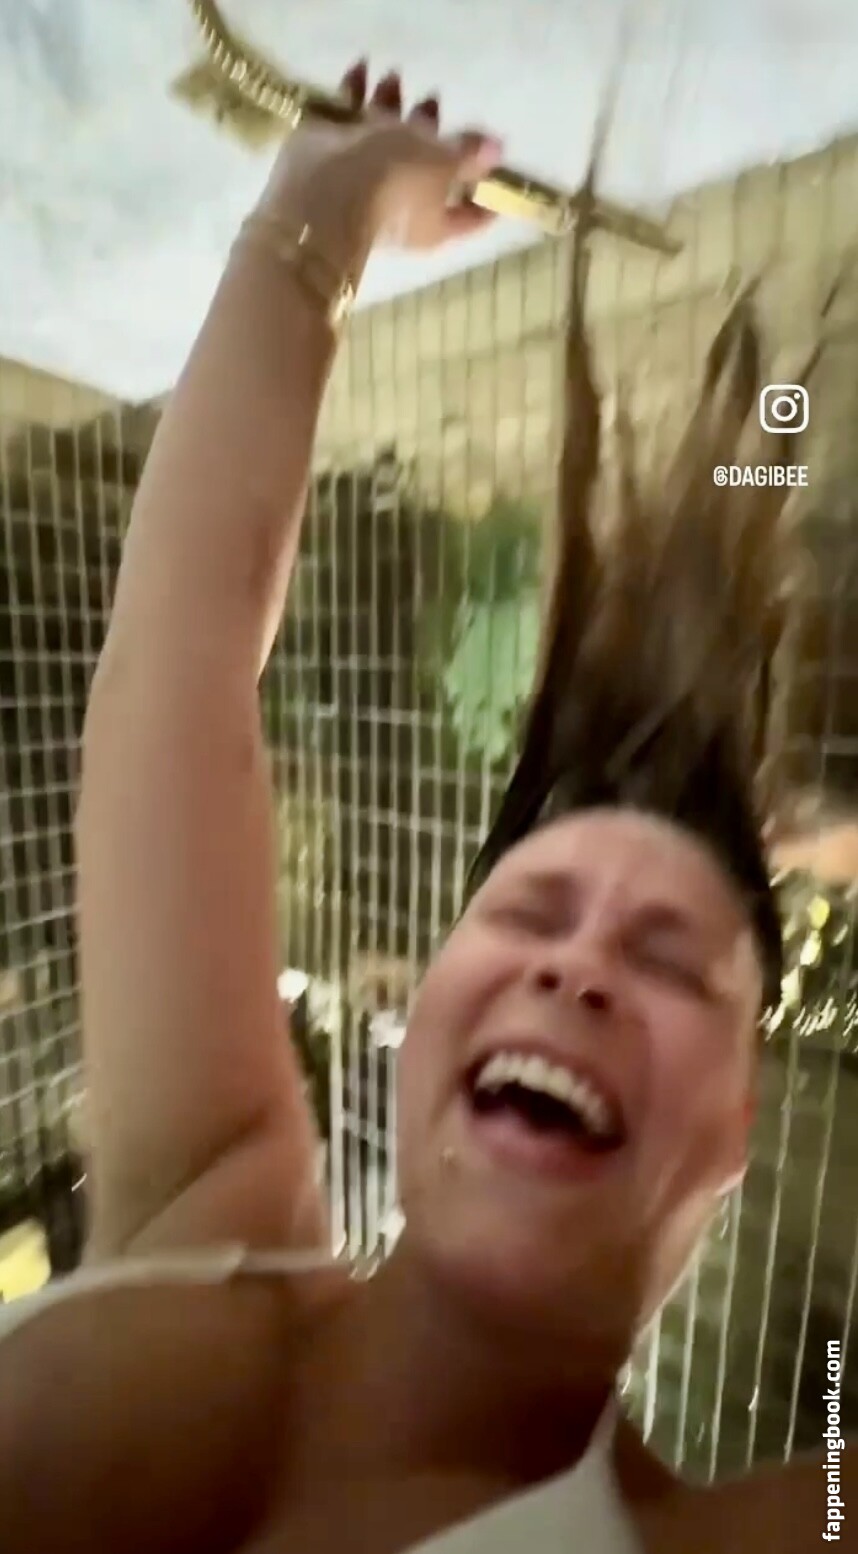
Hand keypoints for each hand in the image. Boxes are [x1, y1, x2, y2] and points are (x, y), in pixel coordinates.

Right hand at [259, 61, 503, 271]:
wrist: (325, 188)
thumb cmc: (395, 180)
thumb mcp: (443, 166)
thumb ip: (470, 156)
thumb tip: (497, 151)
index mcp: (435, 223)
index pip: (471, 214)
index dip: (488, 192)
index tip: (499, 163)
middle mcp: (403, 206)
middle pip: (425, 167)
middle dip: (429, 130)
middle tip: (432, 99)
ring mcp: (366, 183)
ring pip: (385, 139)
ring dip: (390, 104)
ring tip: (393, 77)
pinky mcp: (335, 159)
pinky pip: (349, 119)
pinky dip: (355, 94)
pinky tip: (361, 72)